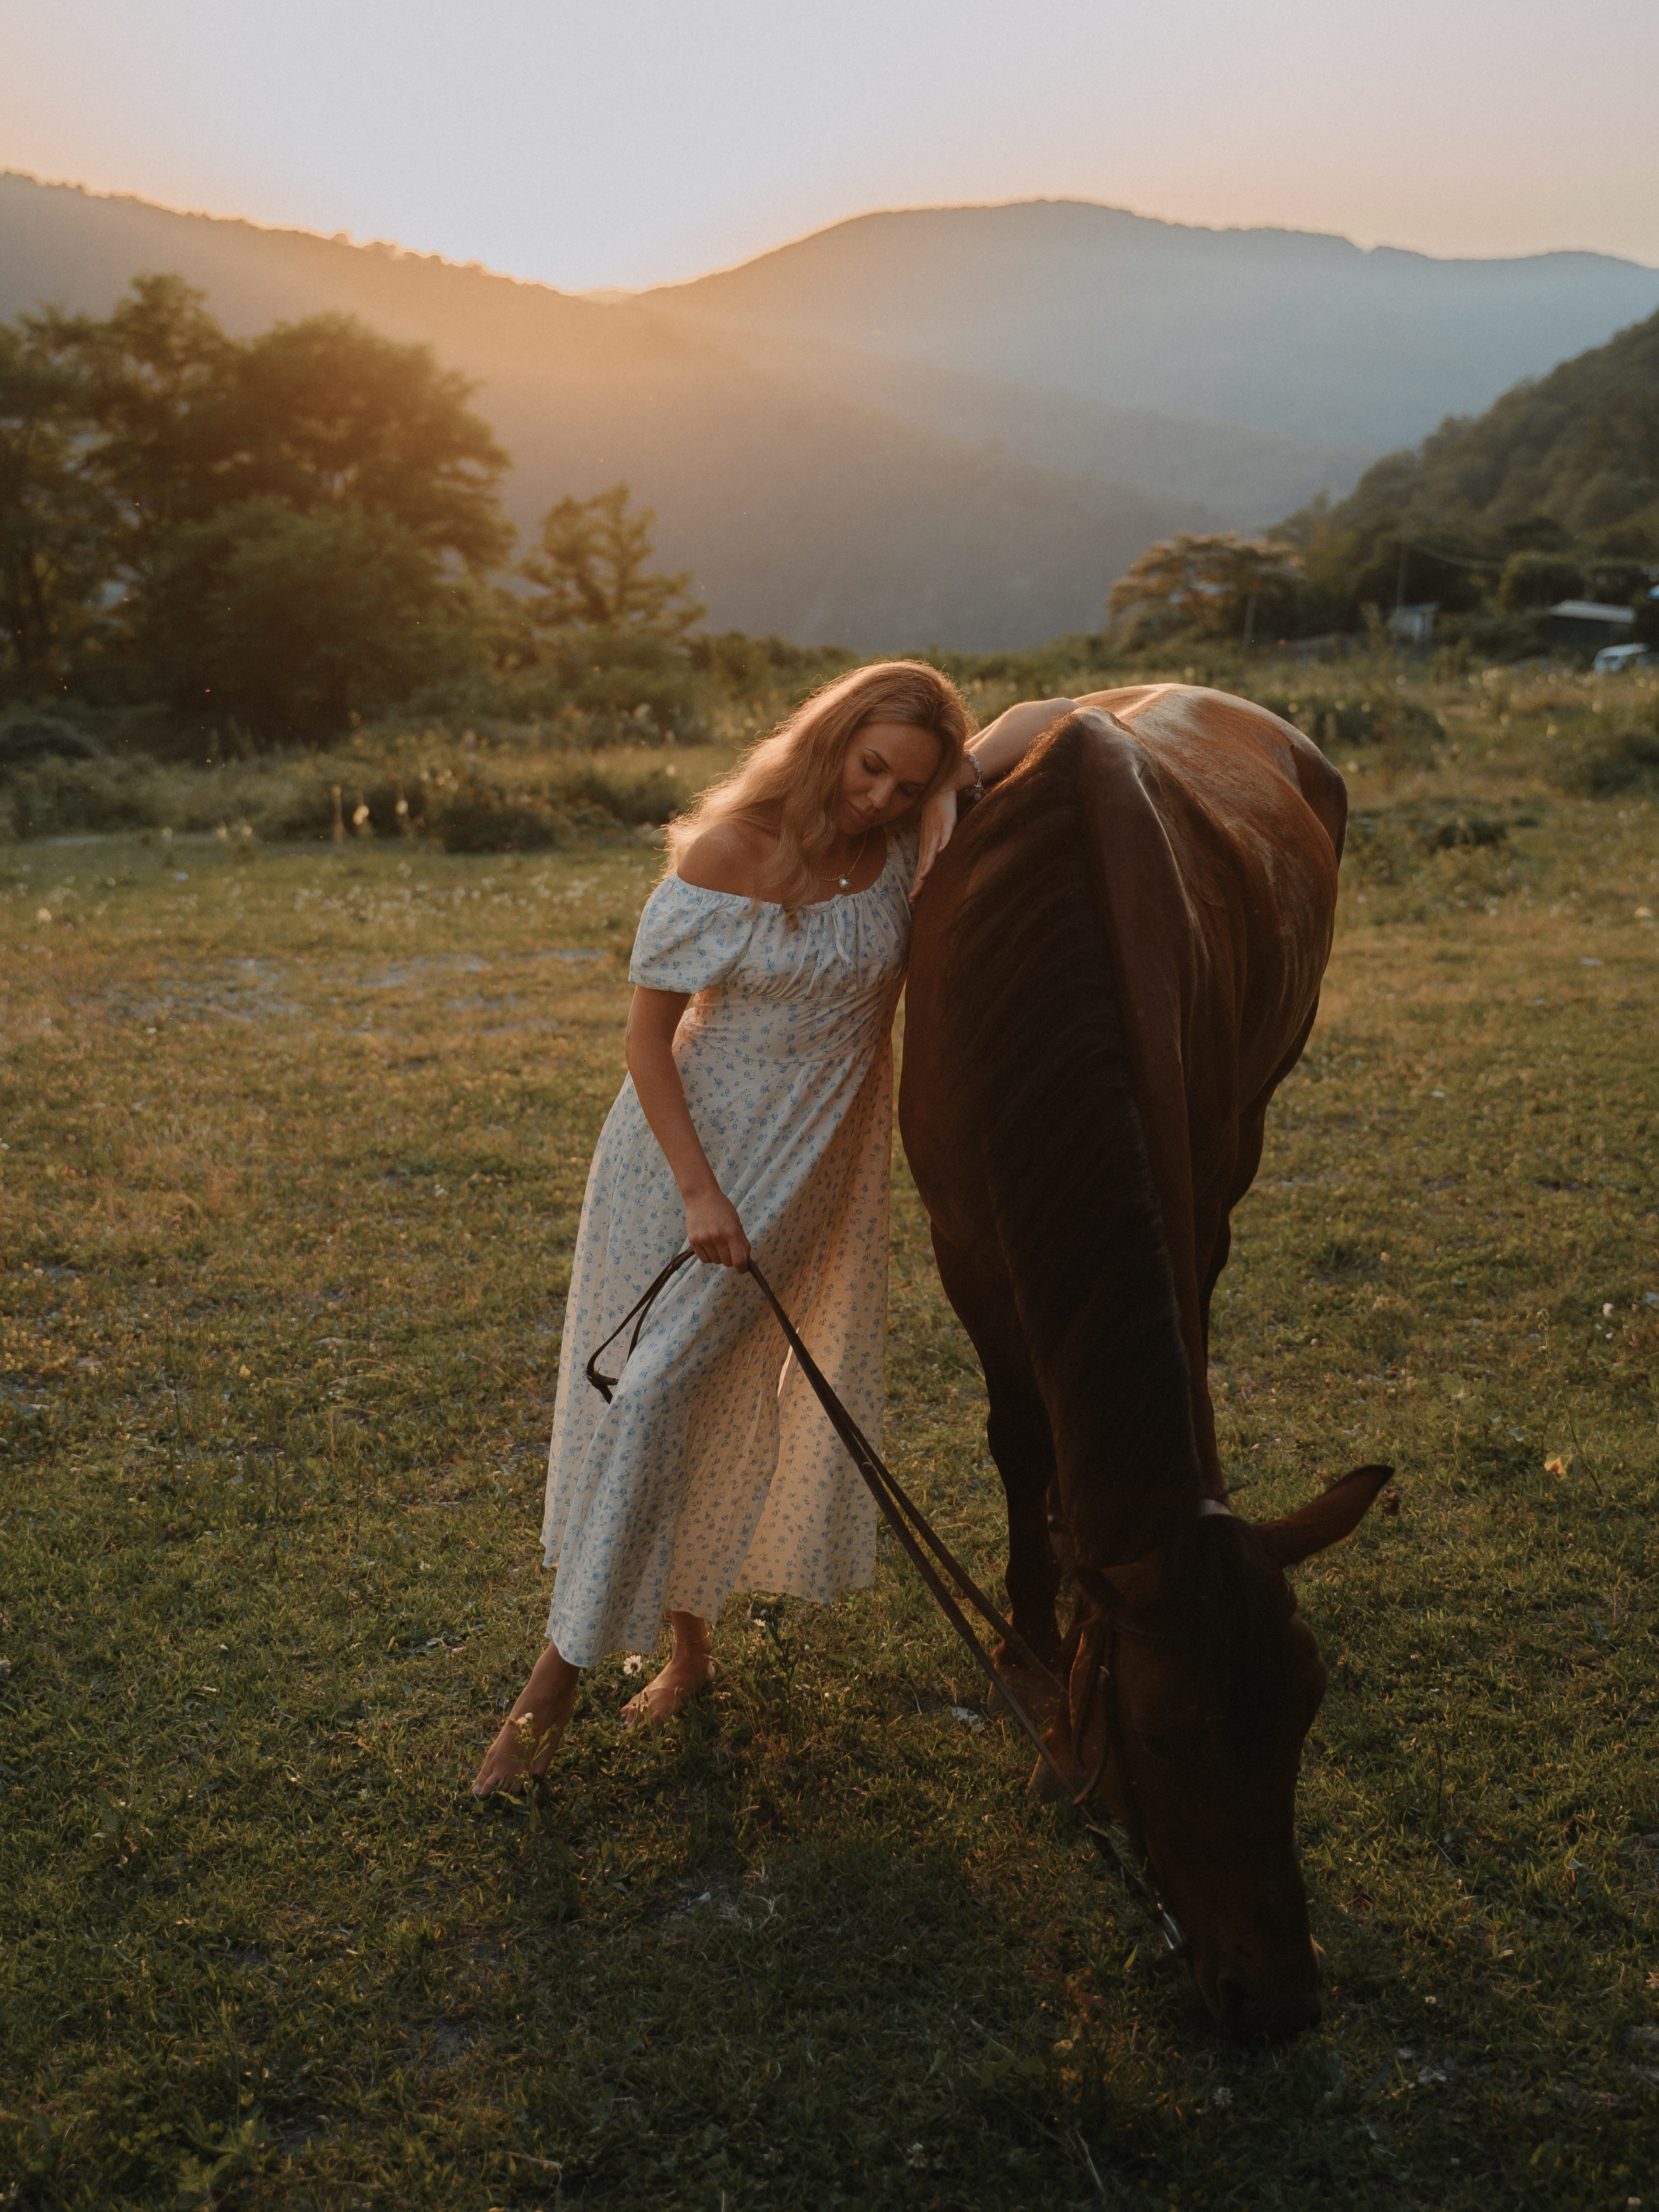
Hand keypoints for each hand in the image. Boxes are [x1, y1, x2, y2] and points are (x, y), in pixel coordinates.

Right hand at [683, 1182, 749, 1267]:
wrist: (701, 1197)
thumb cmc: (722, 1208)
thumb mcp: (736, 1222)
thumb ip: (742, 1241)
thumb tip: (746, 1260)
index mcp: (732, 1232)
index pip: (739, 1260)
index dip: (742, 1268)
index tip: (742, 1268)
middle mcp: (718, 1237)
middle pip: (727, 1262)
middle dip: (730, 1259)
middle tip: (729, 1249)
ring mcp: (704, 1239)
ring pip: (715, 1261)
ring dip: (719, 1256)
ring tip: (717, 1243)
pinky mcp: (693, 1241)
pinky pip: (704, 1259)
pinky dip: (709, 1256)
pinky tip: (709, 1245)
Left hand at [911, 781, 959, 901]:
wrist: (938, 792)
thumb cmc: (935, 817)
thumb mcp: (932, 837)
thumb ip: (932, 852)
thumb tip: (928, 869)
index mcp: (926, 847)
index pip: (920, 869)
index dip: (917, 884)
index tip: (912, 900)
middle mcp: (929, 842)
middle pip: (924, 865)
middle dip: (919, 882)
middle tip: (913, 897)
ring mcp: (937, 832)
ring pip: (932, 851)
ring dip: (928, 865)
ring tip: (924, 878)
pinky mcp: (947, 822)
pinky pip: (946, 834)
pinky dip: (944, 842)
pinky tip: (942, 851)